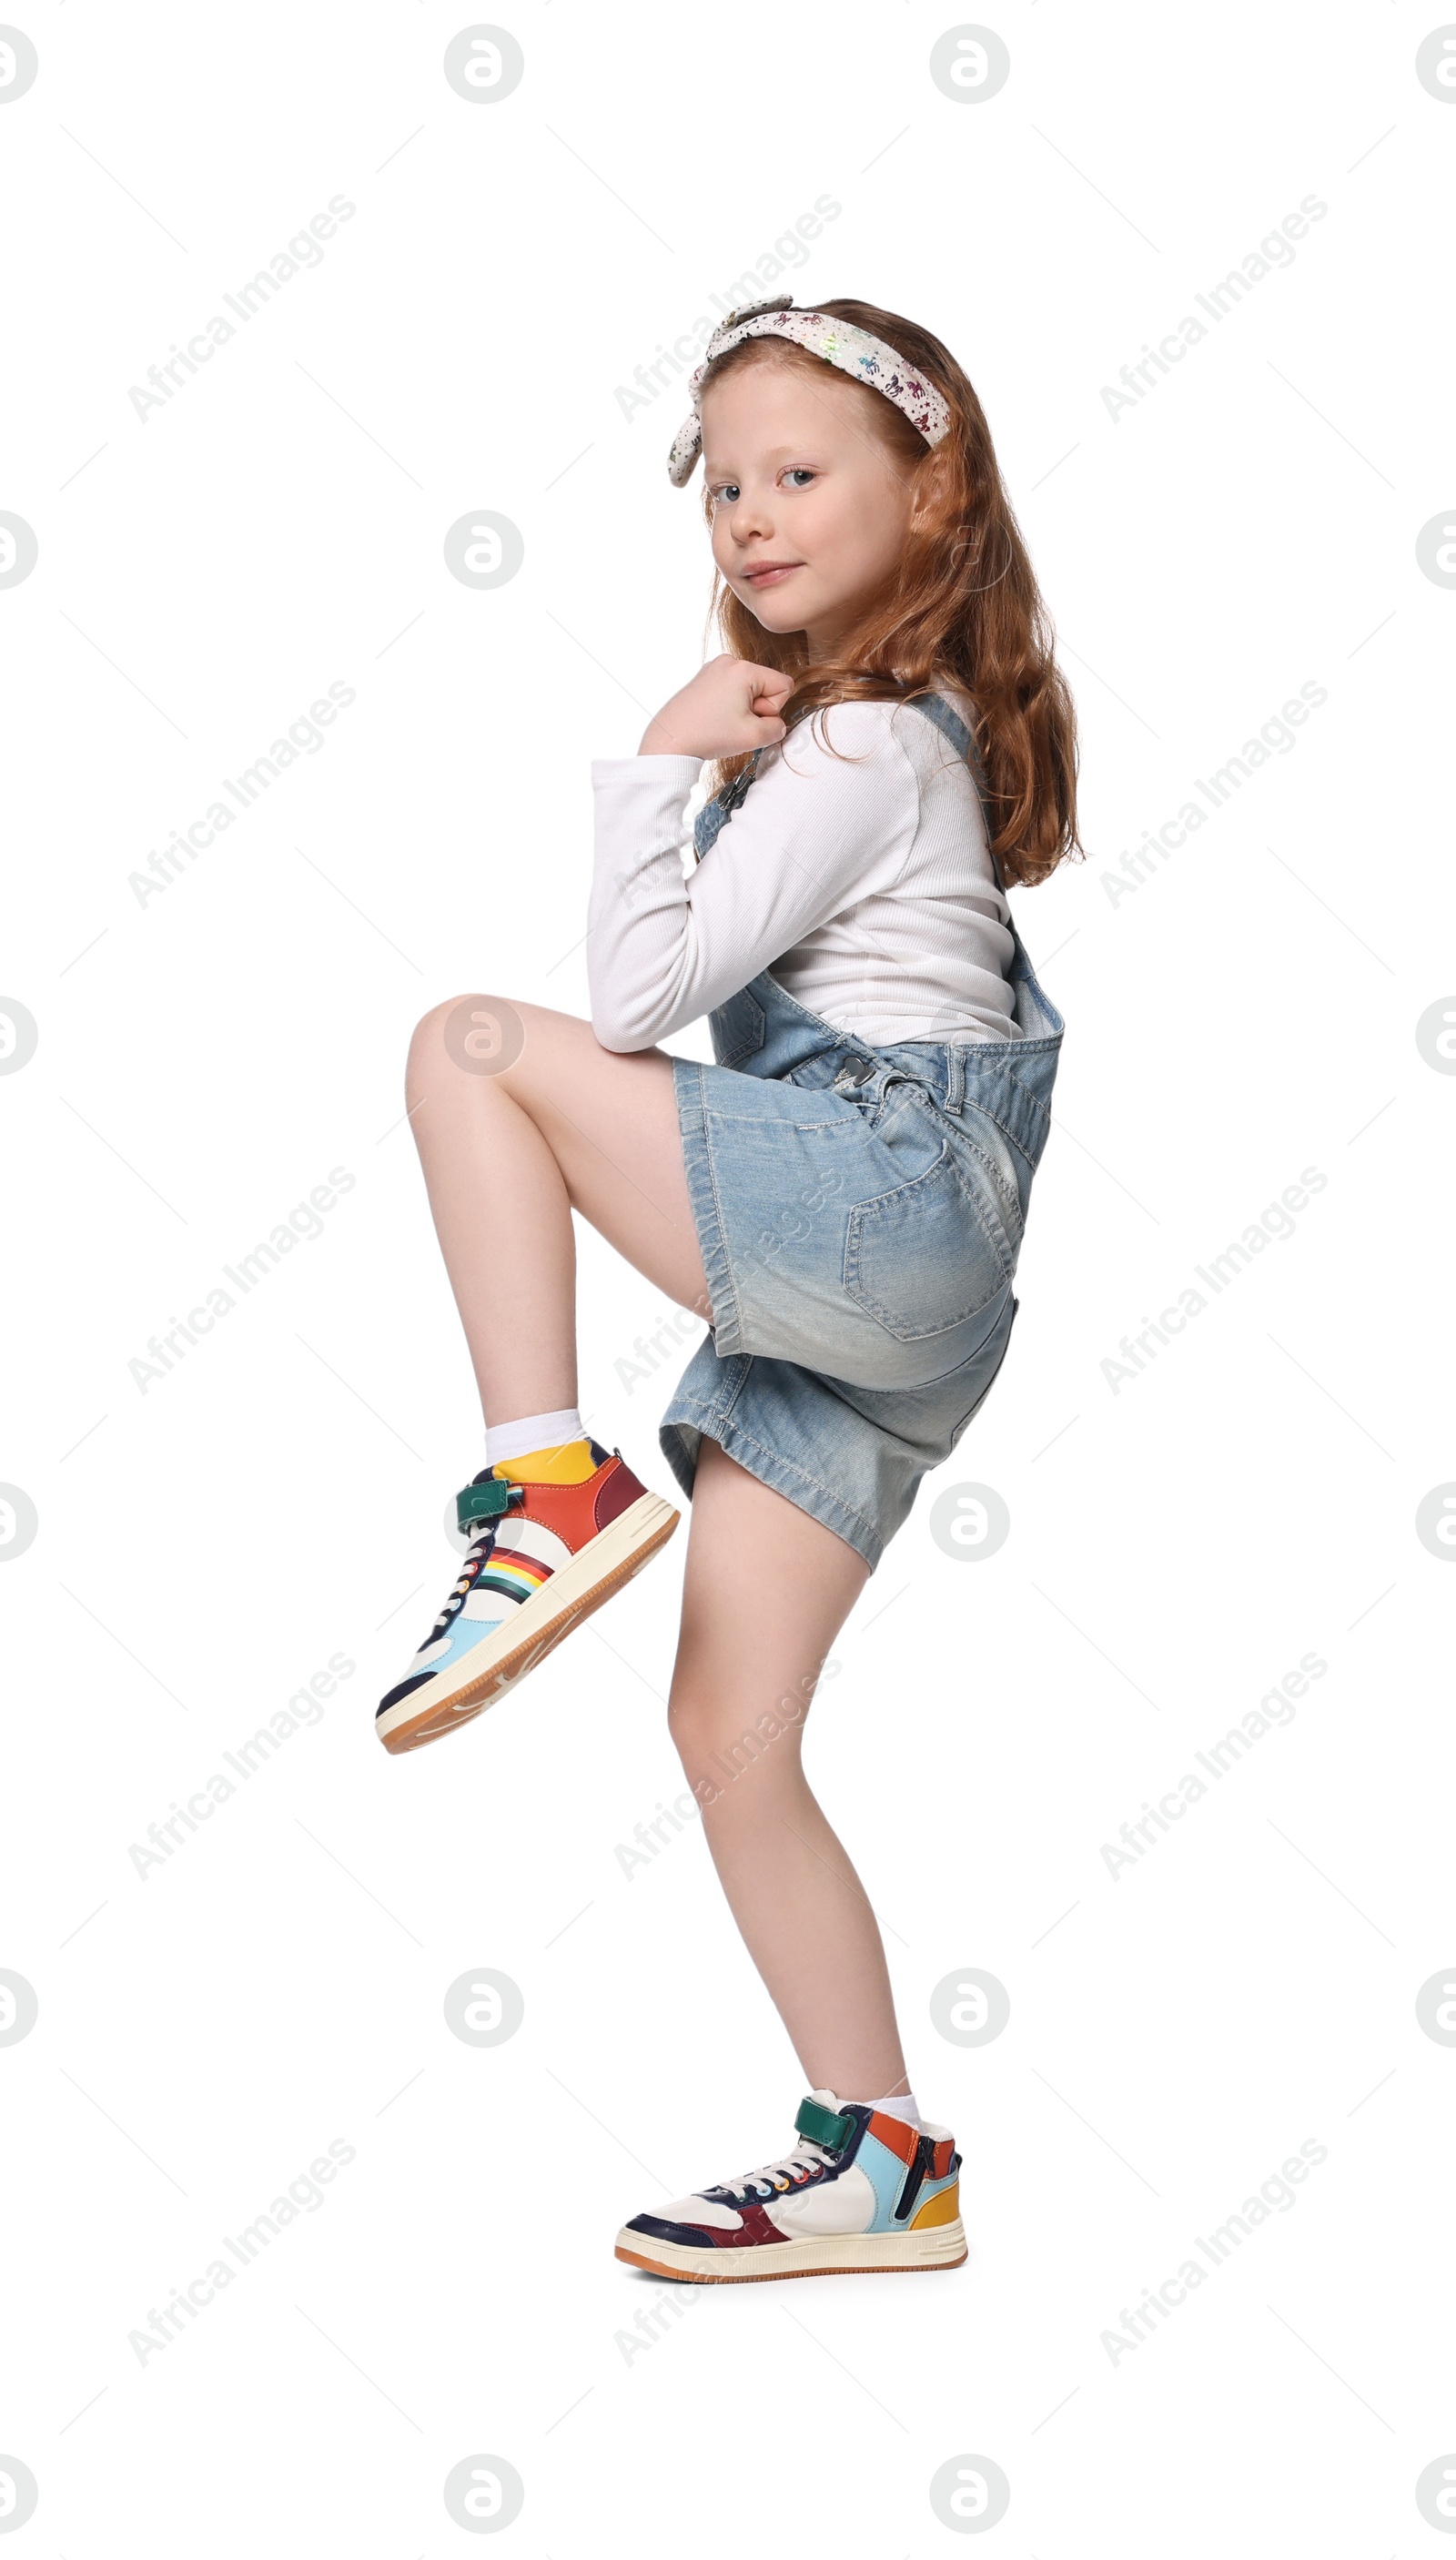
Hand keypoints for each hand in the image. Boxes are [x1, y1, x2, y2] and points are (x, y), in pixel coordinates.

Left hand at [638, 654, 792, 758]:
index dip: (774, 709)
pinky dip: (729, 706)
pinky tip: (714, 718)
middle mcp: (728, 662)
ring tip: (722, 722)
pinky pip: (732, 691)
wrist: (670, 740)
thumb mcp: (754, 738)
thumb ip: (777, 728)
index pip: (784, 685)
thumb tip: (776, 724)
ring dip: (743, 709)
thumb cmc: (707, 735)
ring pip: (749, 689)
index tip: (751, 720)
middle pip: (766, 685)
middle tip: (735, 724)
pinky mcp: (704, 679)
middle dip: (757, 708)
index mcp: (743, 669)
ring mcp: (714, 668)